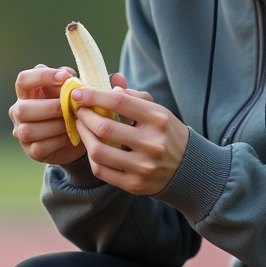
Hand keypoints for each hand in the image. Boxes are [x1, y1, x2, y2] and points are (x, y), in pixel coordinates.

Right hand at [8, 65, 128, 165]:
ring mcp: (22, 132)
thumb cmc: (78, 107)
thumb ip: (96, 83)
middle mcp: (19, 110)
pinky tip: (73, 136)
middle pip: (22, 108)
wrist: (79, 136)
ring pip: (29, 129)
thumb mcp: (84, 93)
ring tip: (75, 122)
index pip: (24, 79)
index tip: (66, 77)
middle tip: (72, 107)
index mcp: (28, 91)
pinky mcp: (32, 151)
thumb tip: (117, 77)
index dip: (42, 77)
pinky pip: (40, 146)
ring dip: (55, 125)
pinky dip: (58, 141)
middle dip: (50, 107)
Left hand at [72, 79, 189, 195]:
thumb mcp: (156, 110)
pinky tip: (92, 146)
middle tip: (79, 110)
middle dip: (85, 116)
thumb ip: (133, 96)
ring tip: (82, 126)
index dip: (93, 96)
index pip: (118, 102)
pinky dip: (91, 156)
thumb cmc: (166, 133)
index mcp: (158, 119)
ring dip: (84, 135)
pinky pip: (101, 170)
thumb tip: (111, 82)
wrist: (187, 168)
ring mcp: (143, 166)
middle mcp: (152, 143)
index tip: (78, 94)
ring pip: (98, 151)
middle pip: (104, 127)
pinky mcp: (134, 184)